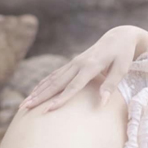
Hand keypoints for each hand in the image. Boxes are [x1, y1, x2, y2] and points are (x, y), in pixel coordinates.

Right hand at [18, 25, 140, 112]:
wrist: (118, 37)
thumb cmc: (123, 55)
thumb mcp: (122, 69)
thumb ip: (111, 85)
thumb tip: (102, 103)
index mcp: (90, 65)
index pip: (73, 86)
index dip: (61, 99)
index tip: (49, 110)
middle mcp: (78, 63)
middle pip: (56, 83)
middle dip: (40, 96)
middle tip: (25, 108)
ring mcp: (73, 62)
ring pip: (52, 79)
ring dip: (38, 91)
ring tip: (24, 104)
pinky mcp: (72, 63)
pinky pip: (55, 75)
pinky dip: (43, 84)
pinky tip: (34, 92)